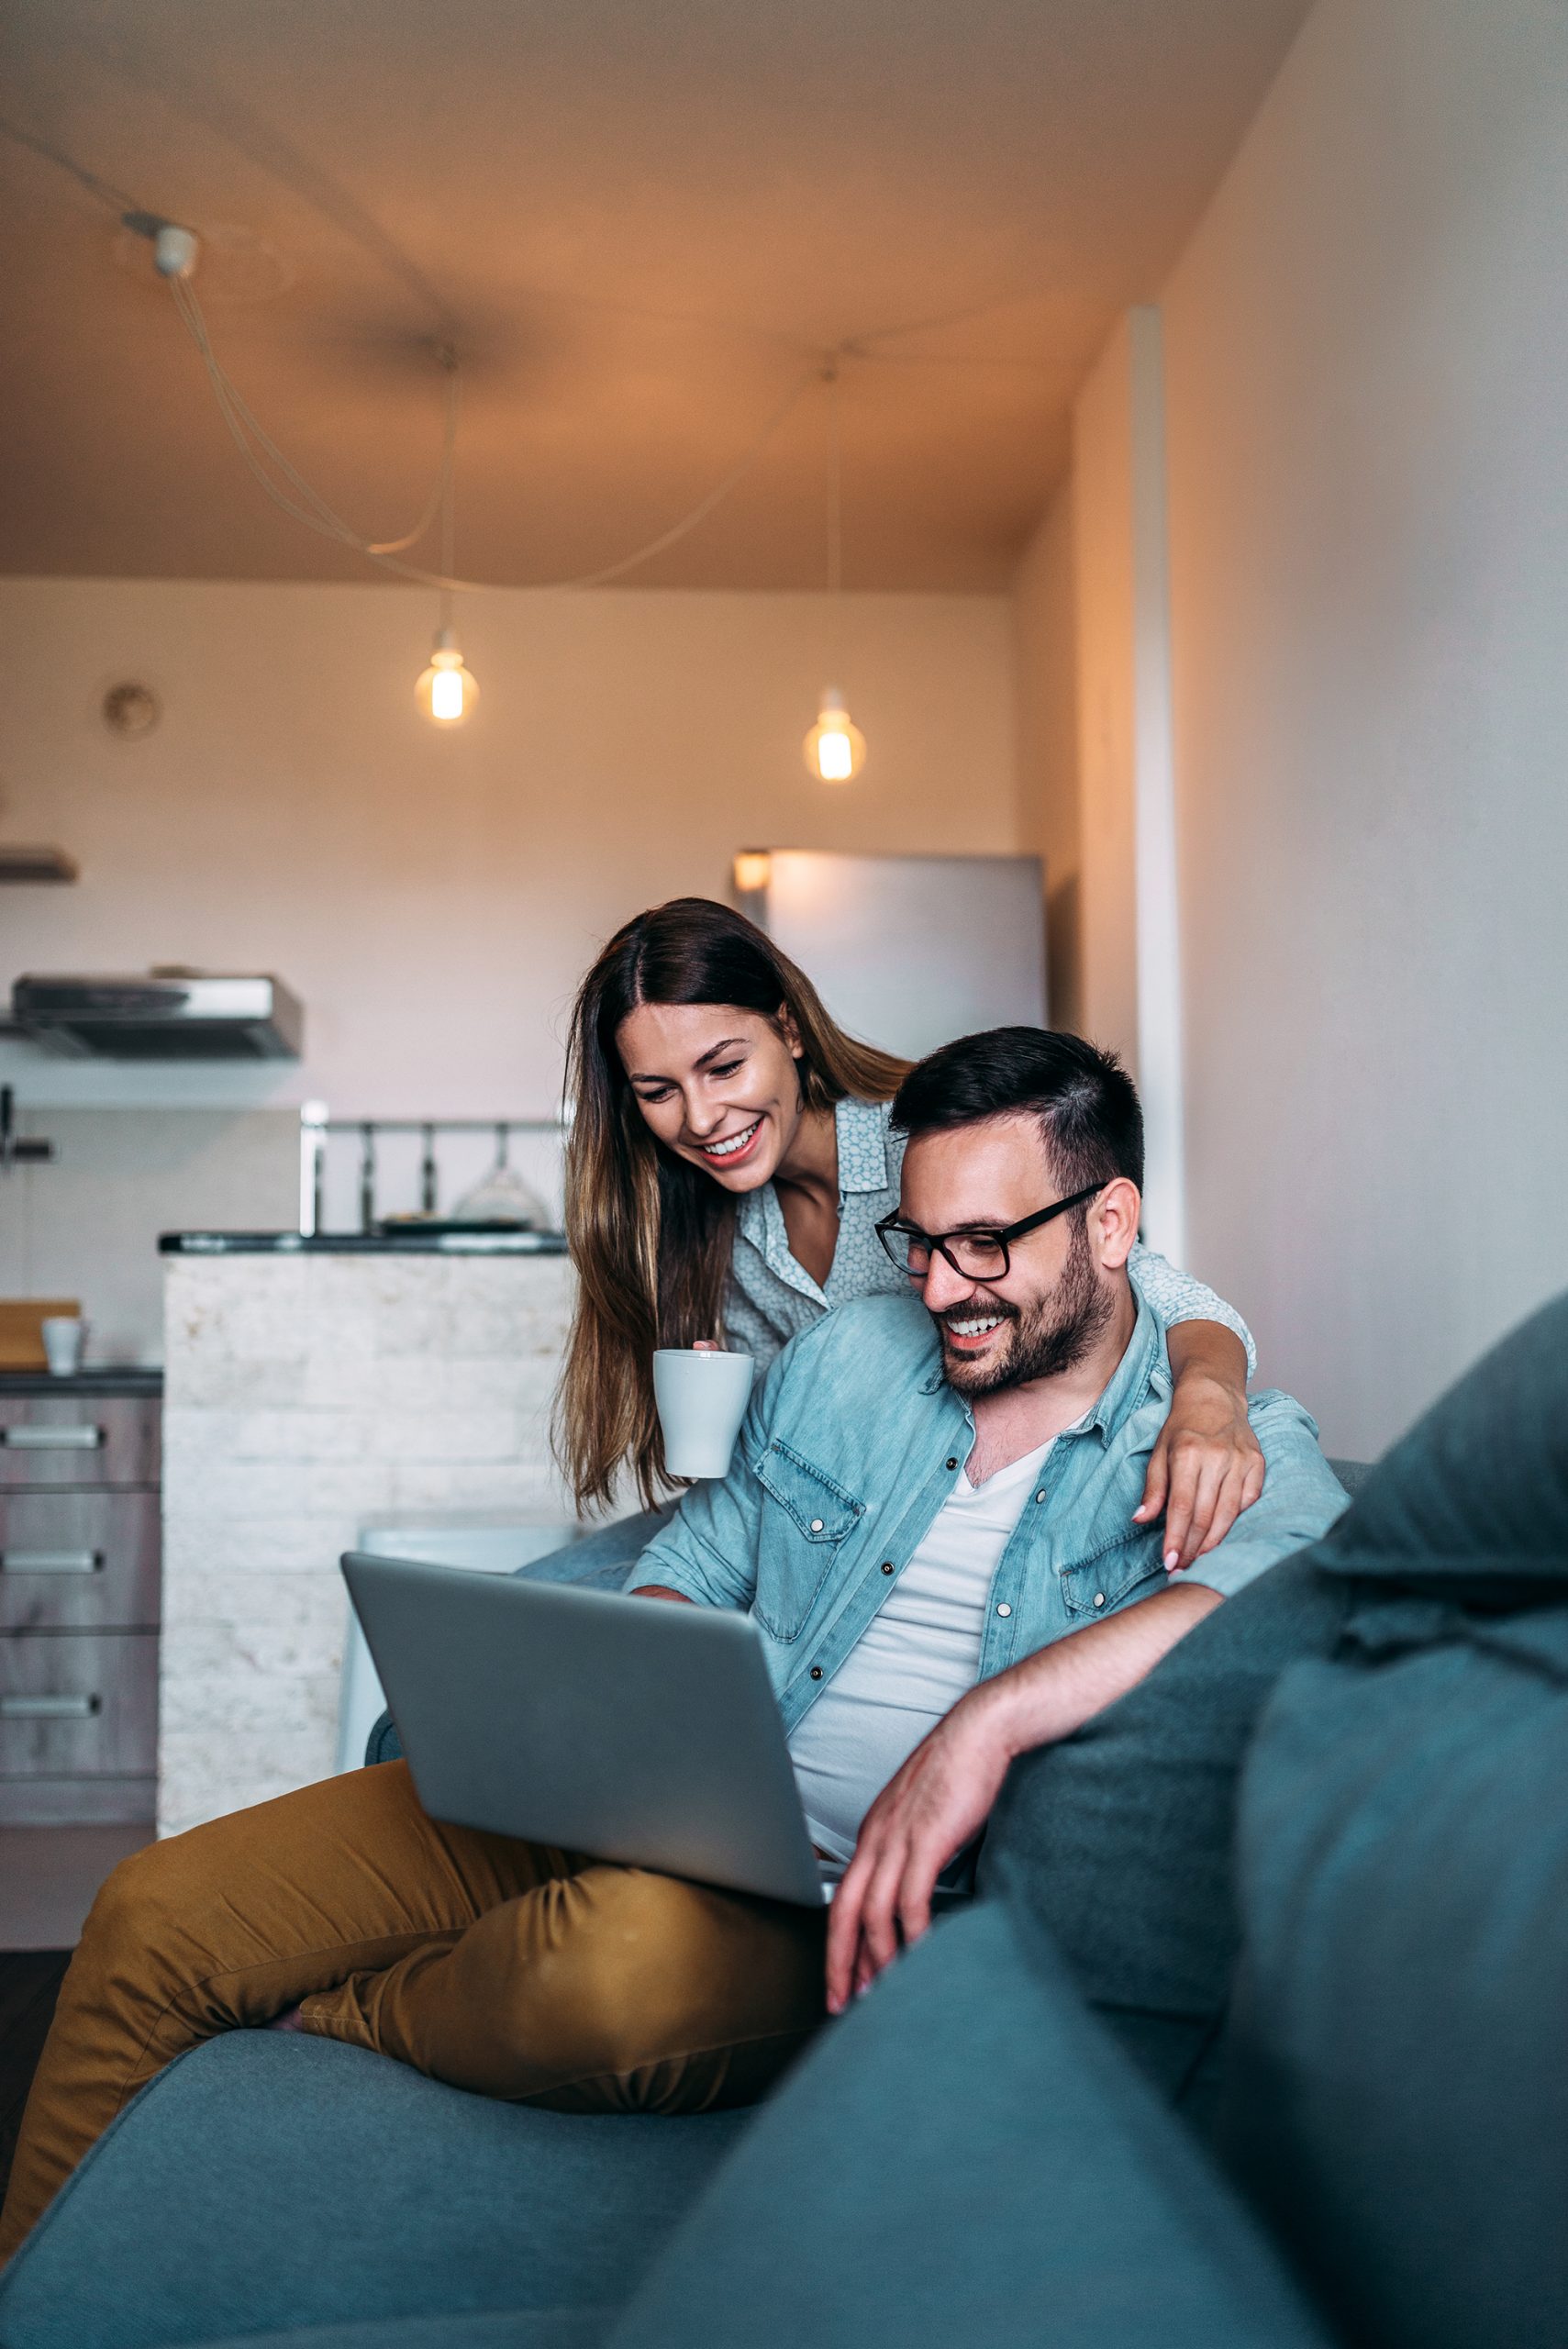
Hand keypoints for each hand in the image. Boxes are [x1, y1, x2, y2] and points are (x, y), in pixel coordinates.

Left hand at [825, 1690, 1012, 2013]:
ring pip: (874, 1913)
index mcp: (875, 1834)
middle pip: (844, 1913)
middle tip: (842, 2004)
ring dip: (878, 1958)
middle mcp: (877, 1839)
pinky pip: (911, 1900)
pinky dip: (913, 1934)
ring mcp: (898, 1839)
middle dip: (841, 1963)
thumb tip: (922, 1895)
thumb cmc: (962, 1771)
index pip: (844, 1900)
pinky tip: (921, 1958)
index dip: (840, 1945)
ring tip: (885, 1993)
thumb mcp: (928, 1817)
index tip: (844, 1980)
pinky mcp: (926, 1839)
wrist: (981, 1731)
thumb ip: (919, 1853)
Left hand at [1135, 1372, 1264, 1570]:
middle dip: (1191, 1547)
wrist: (1214, 1397)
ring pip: (1229, 1513)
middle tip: (1181, 1567)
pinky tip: (1220, 1534)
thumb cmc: (1182, 1427)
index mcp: (1188, 1453)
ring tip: (1198, 1559)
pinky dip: (1235, 1521)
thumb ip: (1153, 1489)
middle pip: (1205, 1515)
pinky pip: (1248, 1501)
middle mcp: (1217, 1457)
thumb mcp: (1159, 1453)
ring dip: (1213, 1542)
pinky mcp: (1257, 1463)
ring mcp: (1241, 1460)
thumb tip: (1141, 1520)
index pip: (1182, 1506)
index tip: (1169, 1562)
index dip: (1175, 1538)